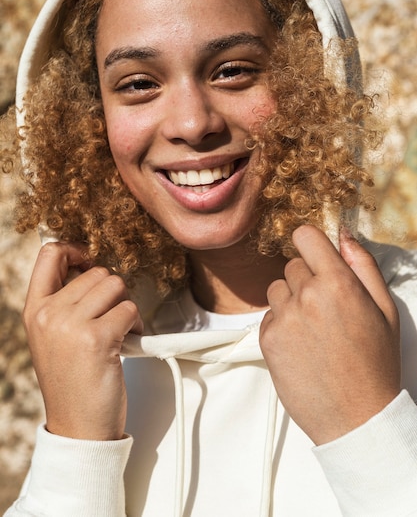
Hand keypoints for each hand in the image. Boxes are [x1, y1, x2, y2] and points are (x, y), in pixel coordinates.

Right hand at [23, 242, 142, 439]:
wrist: (78, 428)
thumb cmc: (72, 381)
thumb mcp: (54, 336)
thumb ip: (65, 301)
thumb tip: (90, 264)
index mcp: (34, 310)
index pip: (50, 254)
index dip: (76, 250)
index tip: (90, 263)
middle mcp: (48, 313)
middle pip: (97, 271)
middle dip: (113, 293)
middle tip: (111, 319)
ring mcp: (70, 325)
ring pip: (116, 285)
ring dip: (126, 306)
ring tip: (119, 332)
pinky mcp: (97, 338)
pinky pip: (129, 309)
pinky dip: (137, 325)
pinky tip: (127, 344)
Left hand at [259, 225, 400, 444]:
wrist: (356, 417)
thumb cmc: (375, 364)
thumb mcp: (385, 309)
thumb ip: (363, 265)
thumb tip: (343, 234)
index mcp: (338, 283)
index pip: (305, 236)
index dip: (310, 244)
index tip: (315, 255)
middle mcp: (307, 295)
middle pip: (292, 265)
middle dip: (307, 280)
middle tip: (326, 309)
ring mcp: (284, 318)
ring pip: (276, 289)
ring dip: (291, 301)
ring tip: (314, 329)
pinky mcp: (268, 339)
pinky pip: (267, 316)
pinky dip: (281, 326)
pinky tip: (302, 346)